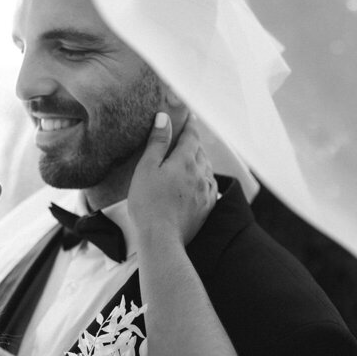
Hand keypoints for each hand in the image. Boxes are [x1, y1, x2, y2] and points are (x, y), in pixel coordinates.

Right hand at [128, 113, 216, 244]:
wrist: (161, 238)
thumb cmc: (147, 203)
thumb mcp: (146, 169)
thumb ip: (157, 143)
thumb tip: (164, 118)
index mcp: (184, 161)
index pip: (191, 136)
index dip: (190, 125)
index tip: (190, 117)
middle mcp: (200, 173)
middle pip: (200, 151)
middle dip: (194, 142)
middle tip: (187, 137)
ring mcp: (206, 191)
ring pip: (207, 167)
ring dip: (200, 159)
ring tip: (192, 157)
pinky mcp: (206, 206)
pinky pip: (210, 185)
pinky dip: (205, 177)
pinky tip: (199, 180)